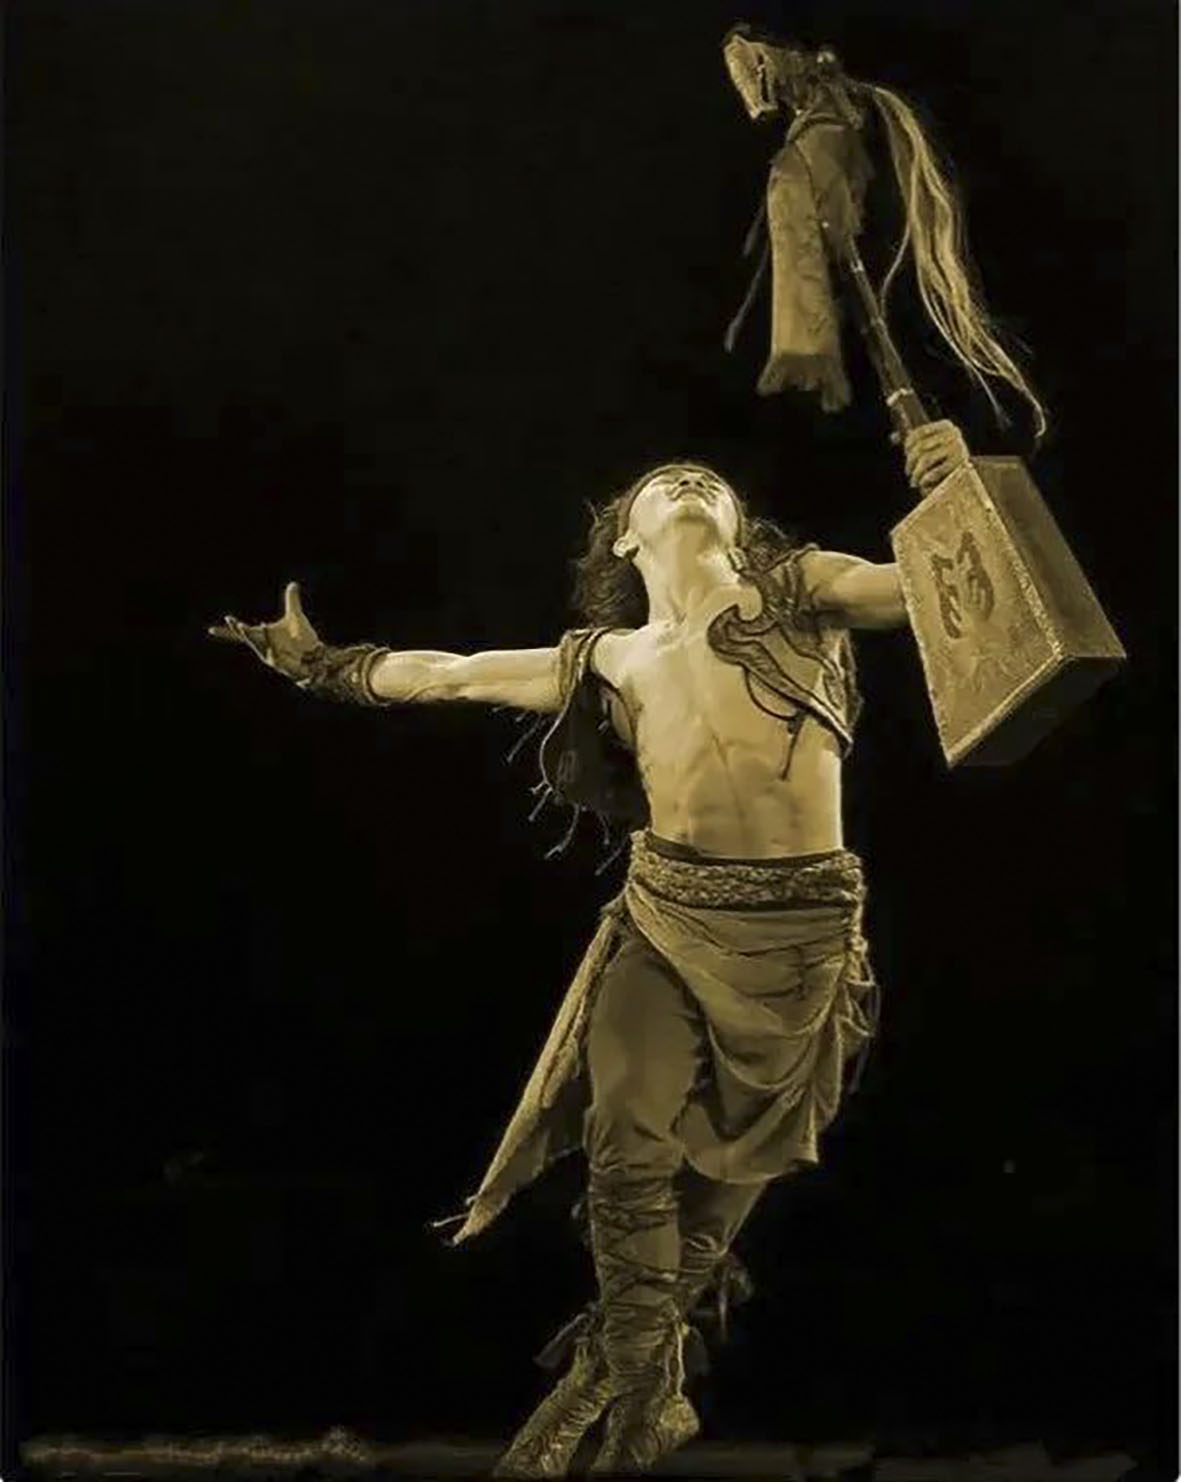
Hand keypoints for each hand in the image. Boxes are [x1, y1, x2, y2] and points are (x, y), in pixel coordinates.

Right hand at [208, 581, 322, 679]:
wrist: (316, 655)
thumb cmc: (303, 638)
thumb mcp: (296, 616)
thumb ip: (292, 601)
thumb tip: (293, 584)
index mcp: (262, 636)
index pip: (240, 634)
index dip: (226, 632)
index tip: (210, 631)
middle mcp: (263, 646)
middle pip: (246, 637)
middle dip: (238, 630)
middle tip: (230, 620)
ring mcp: (270, 655)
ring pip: (256, 644)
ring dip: (249, 635)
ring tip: (241, 625)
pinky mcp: (280, 662)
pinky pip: (271, 648)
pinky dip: (267, 638)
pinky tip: (264, 626)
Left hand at [903, 420, 969, 493]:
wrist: (967, 475)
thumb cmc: (944, 460)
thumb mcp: (932, 447)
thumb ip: (916, 441)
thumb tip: (893, 437)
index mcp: (946, 426)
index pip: (920, 432)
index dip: (908, 444)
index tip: (906, 453)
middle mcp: (953, 434)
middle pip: (920, 447)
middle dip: (910, 462)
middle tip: (908, 472)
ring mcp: (958, 448)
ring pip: (926, 459)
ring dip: (916, 472)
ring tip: (914, 480)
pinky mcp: (959, 464)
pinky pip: (935, 471)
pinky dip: (925, 478)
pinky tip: (923, 483)